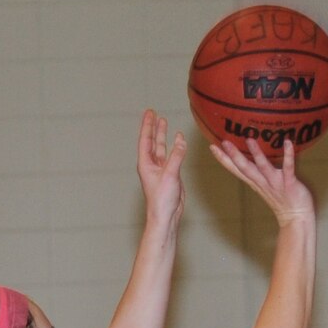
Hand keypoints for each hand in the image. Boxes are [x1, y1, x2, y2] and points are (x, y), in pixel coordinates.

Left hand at [136, 108, 185, 224]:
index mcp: (146, 163)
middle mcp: (151, 165)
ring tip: (163, 122)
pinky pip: (172, 156)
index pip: (145, 139)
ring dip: (162, 135)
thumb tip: (181, 140)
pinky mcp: (170, 175)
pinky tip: (178, 140)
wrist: (166, 215)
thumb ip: (176, 156)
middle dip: (153, 127)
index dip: (147, 125)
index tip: (149, 112)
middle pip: (151, 141)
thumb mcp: (170, 175)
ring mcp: (160, 169)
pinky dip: (175, 147)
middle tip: (153, 113)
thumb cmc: (161, 199)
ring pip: (161, 148)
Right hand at [209, 134, 313, 224]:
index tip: (212, 147)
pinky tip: (288, 142)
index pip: (236, 169)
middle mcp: (262, 182)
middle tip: (224, 141)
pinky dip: (288, 155)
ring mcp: (275, 183)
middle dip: (234, 155)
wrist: (297, 218)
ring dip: (256, 154)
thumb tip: (255, 154)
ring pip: (263, 167)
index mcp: (256, 182)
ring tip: (250, 140)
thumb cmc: (283, 199)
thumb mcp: (266, 185)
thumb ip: (260, 171)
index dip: (224, 159)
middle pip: (245, 168)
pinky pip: (289, 167)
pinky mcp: (289, 184)